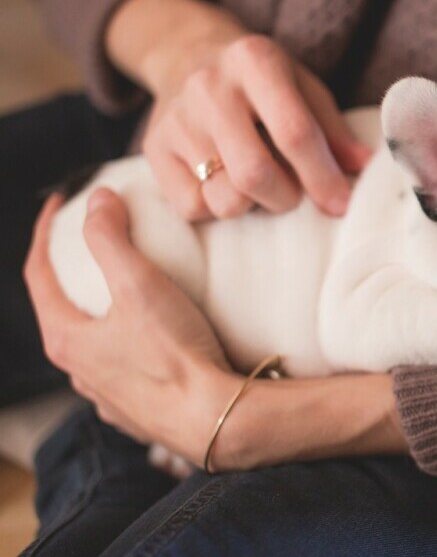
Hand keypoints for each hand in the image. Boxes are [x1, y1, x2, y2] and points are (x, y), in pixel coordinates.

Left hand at [25, 191, 407, 470]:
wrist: (216, 419)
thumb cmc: (175, 354)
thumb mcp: (140, 285)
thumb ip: (112, 239)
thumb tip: (98, 200)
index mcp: (66, 339)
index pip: (38, 275)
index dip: (45, 233)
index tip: (60, 205)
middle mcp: (78, 372)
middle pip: (62, 311)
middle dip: (72, 275)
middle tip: (93, 246)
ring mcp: (107, 396)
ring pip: (93, 345)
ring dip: (100, 315)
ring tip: (126, 293)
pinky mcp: (138, 412)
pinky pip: (123, 371)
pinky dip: (128, 346)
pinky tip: (152, 341)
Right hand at [108, 0, 371, 219]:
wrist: (187, 55)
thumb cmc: (261, 81)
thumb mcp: (303, 88)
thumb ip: (333, 130)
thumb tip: (365, 168)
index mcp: (255, 62)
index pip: (294, 133)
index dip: (322, 176)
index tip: (340, 204)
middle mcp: (209, 88)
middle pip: (254, 174)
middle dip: (286, 197)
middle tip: (293, 193)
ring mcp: (176, 119)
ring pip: (224, 199)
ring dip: (252, 205)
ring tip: (258, 184)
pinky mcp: (153, 148)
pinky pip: (192, 207)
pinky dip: (216, 207)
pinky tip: (224, 183)